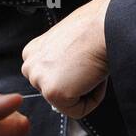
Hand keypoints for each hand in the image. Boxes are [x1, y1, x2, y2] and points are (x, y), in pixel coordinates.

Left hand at [21, 0, 114, 119]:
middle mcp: (30, 65)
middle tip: (90, 66)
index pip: (51, 78)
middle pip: (57, 91)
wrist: (105, 25)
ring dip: (86, 90)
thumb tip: (71, 72)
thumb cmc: (95, 27)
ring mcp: (40, 80)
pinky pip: (78, 110)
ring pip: (67, 102)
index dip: (74, 73)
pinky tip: (96, 77)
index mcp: (33, 52)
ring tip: (93, 69)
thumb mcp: (69, 40)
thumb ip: (60, 58)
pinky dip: (94, 99)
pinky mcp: (53, 92)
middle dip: (77, 84)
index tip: (84, 61)